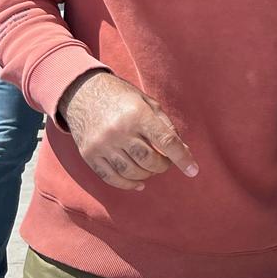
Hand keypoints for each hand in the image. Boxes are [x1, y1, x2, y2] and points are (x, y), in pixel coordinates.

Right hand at [57, 70, 197, 191]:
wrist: (83, 93)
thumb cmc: (122, 98)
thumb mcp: (147, 103)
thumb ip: (165, 126)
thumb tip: (182, 150)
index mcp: (137, 114)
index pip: (165, 142)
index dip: (182, 158)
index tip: (193, 170)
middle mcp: (119, 130)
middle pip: (149, 161)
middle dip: (163, 166)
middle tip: (165, 162)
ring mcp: (102, 144)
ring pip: (131, 172)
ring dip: (147, 175)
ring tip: (151, 168)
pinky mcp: (89, 154)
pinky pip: (111, 178)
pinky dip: (128, 184)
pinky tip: (139, 182)